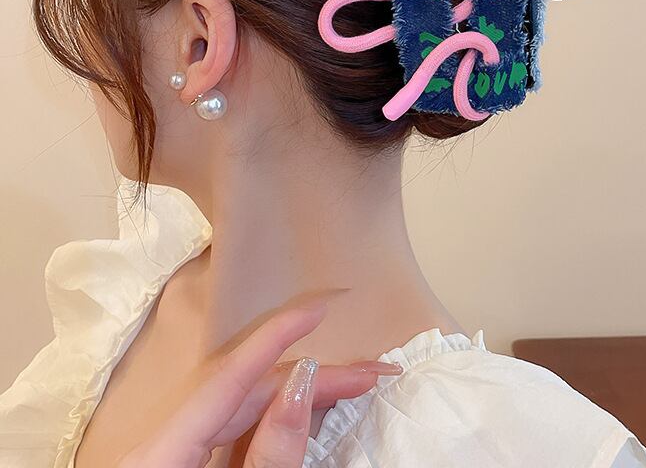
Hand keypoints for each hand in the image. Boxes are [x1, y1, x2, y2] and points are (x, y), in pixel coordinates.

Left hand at [118, 295, 401, 467]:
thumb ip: (268, 456)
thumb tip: (303, 385)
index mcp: (159, 454)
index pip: (226, 378)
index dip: (274, 337)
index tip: (319, 308)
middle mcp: (166, 447)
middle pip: (246, 396)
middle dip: (312, 379)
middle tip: (371, 373)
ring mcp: (179, 460)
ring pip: (245, 415)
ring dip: (301, 399)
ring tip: (353, 387)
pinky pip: (238, 438)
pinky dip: (279, 426)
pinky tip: (310, 414)